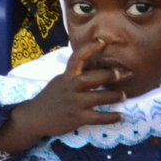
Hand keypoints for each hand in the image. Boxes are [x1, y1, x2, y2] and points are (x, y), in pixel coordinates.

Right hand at [0, 38, 125, 160]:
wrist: (36, 117)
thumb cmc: (51, 97)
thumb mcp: (60, 81)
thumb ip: (74, 75)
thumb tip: (94, 68)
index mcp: (66, 76)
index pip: (77, 58)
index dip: (89, 48)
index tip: (102, 42)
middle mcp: (70, 87)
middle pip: (91, 78)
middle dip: (108, 75)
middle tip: (124, 74)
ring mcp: (74, 103)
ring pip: (97, 97)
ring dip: (113, 96)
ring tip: (124, 95)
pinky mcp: (77, 118)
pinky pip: (97, 117)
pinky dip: (110, 117)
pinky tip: (120, 116)